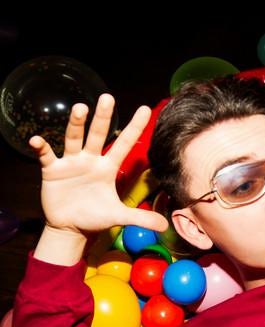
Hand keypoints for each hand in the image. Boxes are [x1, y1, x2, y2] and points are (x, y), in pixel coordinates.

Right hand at [30, 94, 167, 234]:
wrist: (71, 228)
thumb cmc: (95, 217)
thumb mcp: (119, 217)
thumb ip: (140, 218)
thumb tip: (164, 226)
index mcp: (107, 168)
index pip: (123, 144)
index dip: (134, 128)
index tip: (145, 109)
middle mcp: (90, 160)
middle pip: (97, 135)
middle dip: (102, 117)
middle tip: (108, 98)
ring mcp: (71, 163)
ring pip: (74, 139)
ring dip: (75, 124)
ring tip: (80, 108)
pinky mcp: (53, 171)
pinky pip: (47, 156)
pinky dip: (42, 148)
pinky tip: (38, 141)